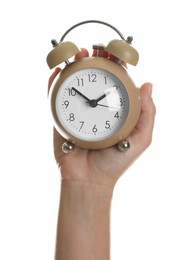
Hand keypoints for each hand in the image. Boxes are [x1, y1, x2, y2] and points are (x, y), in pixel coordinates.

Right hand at [48, 50, 155, 188]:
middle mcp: (96, 108)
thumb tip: (148, 84)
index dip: (116, 67)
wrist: (89, 180)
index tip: (116, 55)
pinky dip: (55, 82)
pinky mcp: (60, 117)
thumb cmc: (116, 162)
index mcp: (113, 110)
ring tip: (78, 55)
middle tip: (94, 51)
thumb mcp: (140, 139)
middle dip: (94, 61)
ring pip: (74, 84)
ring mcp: (77, 111)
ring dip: (75, 66)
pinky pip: (56, 97)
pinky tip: (60, 72)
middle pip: (94, 80)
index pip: (115, 83)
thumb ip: (148, 113)